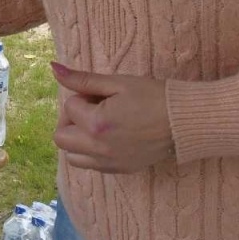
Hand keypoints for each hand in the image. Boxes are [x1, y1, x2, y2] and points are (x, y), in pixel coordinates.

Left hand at [50, 63, 175, 173]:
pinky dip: (92, 152)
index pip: (69, 107)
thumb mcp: (117, 82)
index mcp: (96, 124)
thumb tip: (54, 68)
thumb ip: (82, 79)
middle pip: (61, 138)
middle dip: (70, 120)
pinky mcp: (120, 170)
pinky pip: (91, 166)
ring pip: (72, 157)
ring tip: (98, 125)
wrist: (184, 121)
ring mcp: (109, 163)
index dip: (82, 96)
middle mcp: (98, 149)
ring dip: (77, 139)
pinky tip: (110, 137)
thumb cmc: (153, 96)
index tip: (101, 94)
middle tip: (91, 109)